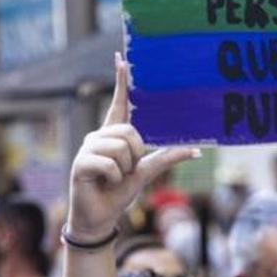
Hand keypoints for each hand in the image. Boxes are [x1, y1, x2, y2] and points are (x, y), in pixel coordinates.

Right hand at [66, 53, 197, 242]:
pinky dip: (115, 178)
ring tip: (113, 179)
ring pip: (121, 148)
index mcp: (113, 135)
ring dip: (125, 169)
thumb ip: (167, 158)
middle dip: (135, 155)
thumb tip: (197, 151)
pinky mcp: (80, 163)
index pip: (119, 103)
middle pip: (129, 132)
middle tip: (126, 171)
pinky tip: (103, 184)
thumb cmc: (119, 193)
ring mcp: (87, 148)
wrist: (100, 218)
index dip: (120, 81)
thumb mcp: (147, 173)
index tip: (121, 58)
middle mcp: (99, 136)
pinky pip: (110, 164)